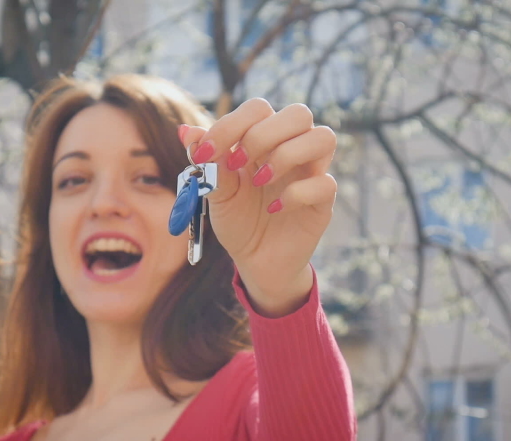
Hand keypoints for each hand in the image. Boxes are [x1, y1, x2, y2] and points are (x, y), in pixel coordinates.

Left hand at [179, 98, 336, 316]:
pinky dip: (297, 193)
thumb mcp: (216, 191)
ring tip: (260, 181)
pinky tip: (275, 208)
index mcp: (264, 139)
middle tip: (238, 163)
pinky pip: (325, 183)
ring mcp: (311, 173)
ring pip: (323, 138)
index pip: (258, 109)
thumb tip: (185, 131)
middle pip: (298, 113)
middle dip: (263, 134)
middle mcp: (292, 149)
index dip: (231, 124)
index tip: (205, 153)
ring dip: (287, 155)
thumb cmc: (238, 219)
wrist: (255, 260)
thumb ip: (207, 161)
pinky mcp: (322, 202)